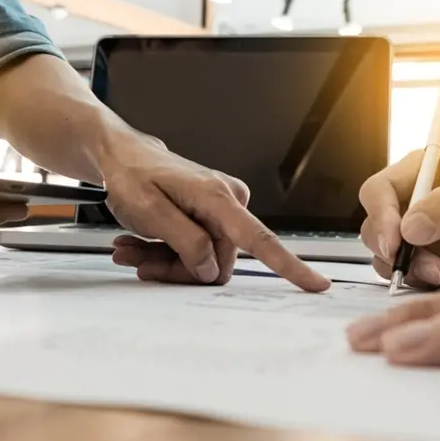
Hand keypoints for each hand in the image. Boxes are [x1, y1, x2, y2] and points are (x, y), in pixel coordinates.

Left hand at [99, 133, 329, 292]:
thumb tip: (210, 267)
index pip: (260, 239)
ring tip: (133, 248)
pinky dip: (166, 252)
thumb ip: (185, 241)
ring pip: (203, 259)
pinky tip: (140, 243)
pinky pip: (196, 249)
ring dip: (165, 260)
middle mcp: (228, 201)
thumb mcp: (149, 211)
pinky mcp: (211, 216)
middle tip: (140, 259)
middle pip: (216, 261)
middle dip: (177, 267)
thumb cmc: (132, 175)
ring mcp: (221, 209)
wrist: (123, 156)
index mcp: (217, 198)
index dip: (289, 266)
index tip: (316, 284)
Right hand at [359, 151, 439, 288]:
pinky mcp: (433, 264)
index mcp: (422, 172)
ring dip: (421, 274)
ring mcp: (421, 237)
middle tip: (433, 270)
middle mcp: (414, 203)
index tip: (397, 242)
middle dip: (400, 255)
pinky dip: (438, 286)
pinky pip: (416, 281)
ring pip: (393, 261)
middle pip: (377, 231)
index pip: (378, 192)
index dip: (381, 217)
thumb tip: (409, 226)